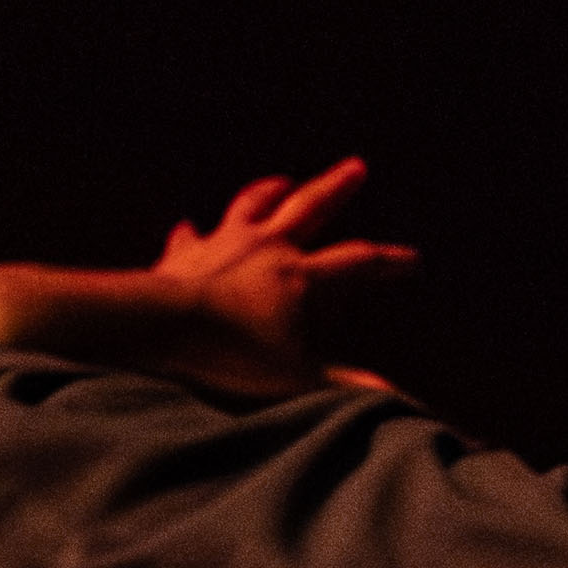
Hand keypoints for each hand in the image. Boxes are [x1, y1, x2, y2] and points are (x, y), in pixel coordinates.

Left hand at [136, 160, 424, 385]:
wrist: (155, 328)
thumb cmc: (225, 356)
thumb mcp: (295, 380)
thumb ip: (346, 385)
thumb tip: (398, 399)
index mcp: (299, 277)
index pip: (357, 262)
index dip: (389, 262)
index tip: (412, 262)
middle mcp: (265, 248)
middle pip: (310, 207)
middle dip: (337, 188)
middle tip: (356, 168)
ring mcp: (222, 245)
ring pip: (252, 205)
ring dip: (270, 192)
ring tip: (282, 181)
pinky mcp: (183, 256)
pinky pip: (190, 238)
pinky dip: (193, 234)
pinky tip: (189, 227)